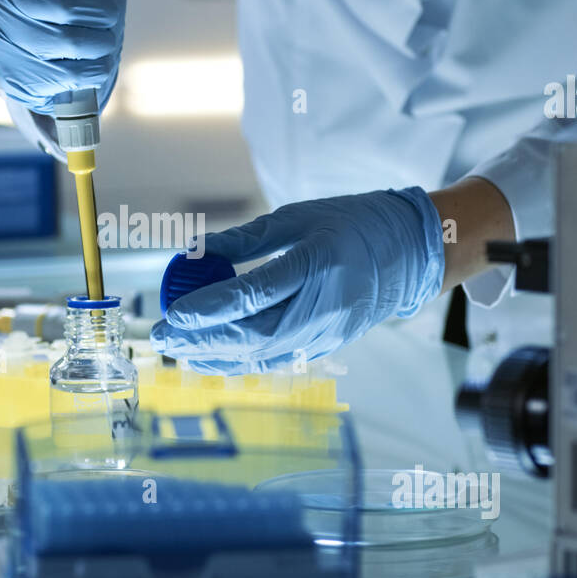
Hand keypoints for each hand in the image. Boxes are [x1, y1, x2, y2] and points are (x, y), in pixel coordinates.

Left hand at [151, 187, 445, 374]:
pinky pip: (278, 359)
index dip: (209, 307)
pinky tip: (213, 358)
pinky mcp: (329, 345)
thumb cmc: (353, 223)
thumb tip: (194, 249)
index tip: (173, 310)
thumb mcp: (299, 216)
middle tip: (163, 335)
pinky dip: (243, 361)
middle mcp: (325, 305)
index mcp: (318, 263)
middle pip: (253, 333)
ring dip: (216, 357)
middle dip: (202, 339)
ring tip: (179, 352)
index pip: (254, 294)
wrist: (413, 253)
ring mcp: (329, 331)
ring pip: (263, 354)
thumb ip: (246, 238)